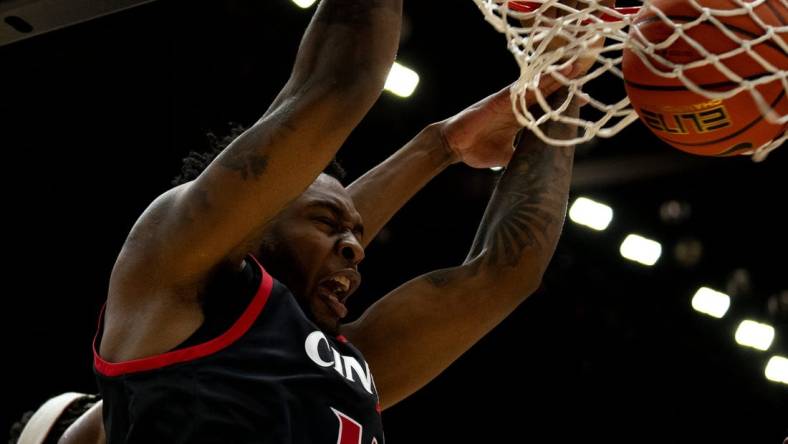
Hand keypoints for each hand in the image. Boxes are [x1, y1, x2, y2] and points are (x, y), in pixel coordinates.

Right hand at [438, 66, 573, 168]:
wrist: (453, 145)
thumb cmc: (475, 149)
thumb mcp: (504, 157)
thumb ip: (519, 158)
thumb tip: (533, 170)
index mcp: (519, 118)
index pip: (546, 107)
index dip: (564, 103)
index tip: (584, 101)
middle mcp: (516, 105)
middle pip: (545, 91)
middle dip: (565, 83)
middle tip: (585, 74)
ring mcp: (509, 101)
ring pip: (537, 85)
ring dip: (556, 76)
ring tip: (576, 67)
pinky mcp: (500, 99)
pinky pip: (521, 88)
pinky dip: (535, 81)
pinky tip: (550, 74)